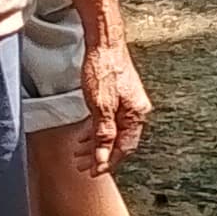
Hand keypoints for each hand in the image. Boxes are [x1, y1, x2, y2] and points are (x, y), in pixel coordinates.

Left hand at [76, 37, 152, 171]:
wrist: (104, 43)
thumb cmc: (105, 69)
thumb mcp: (101, 106)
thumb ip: (103, 133)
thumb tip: (103, 157)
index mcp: (136, 114)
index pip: (124, 147)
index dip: (108, 162)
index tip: (94, 172)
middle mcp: (135, 110)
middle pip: (118, 142)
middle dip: (100, 156)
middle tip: (83, 166)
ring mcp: (127, 103)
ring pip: (112, 132)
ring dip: (96, 144)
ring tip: (79, 153)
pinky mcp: (118, 97)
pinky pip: (108, 121)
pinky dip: (96, 131)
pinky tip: (85, 135)